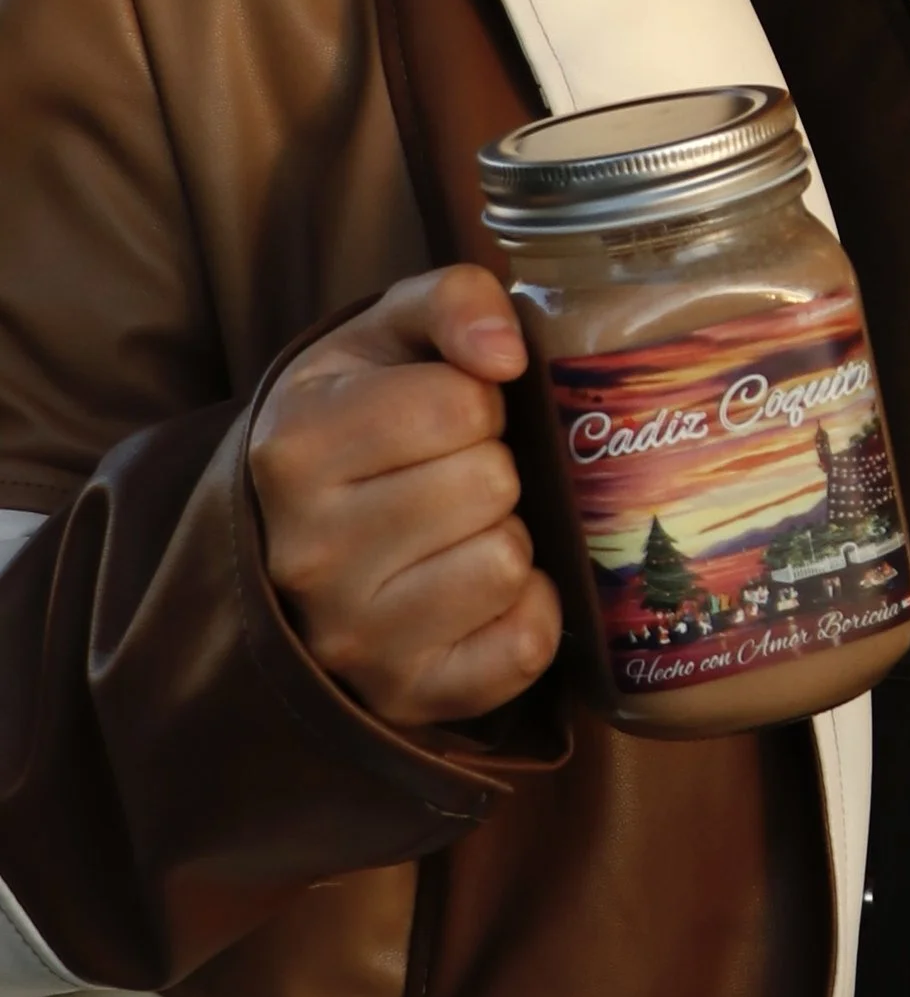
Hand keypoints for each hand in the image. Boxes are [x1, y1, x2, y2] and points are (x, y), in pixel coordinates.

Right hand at [249, 265, 558, 727]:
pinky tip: (482, 595)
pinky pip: (524, 644)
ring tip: (458, 534)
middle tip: (454, 480)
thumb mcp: (384, 337)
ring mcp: (353, 636)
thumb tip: (504, 352)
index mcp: (293, 449)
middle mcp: (306, 551)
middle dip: (493, 470)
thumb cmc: (360, 422)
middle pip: (490, 483)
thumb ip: (451, 301)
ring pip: (508, 561)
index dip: (478, 403)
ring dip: (507, 539)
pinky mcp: (408, 695)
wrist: (299, 542)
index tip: (449, 418)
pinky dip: (528, 614)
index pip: (459, 404)